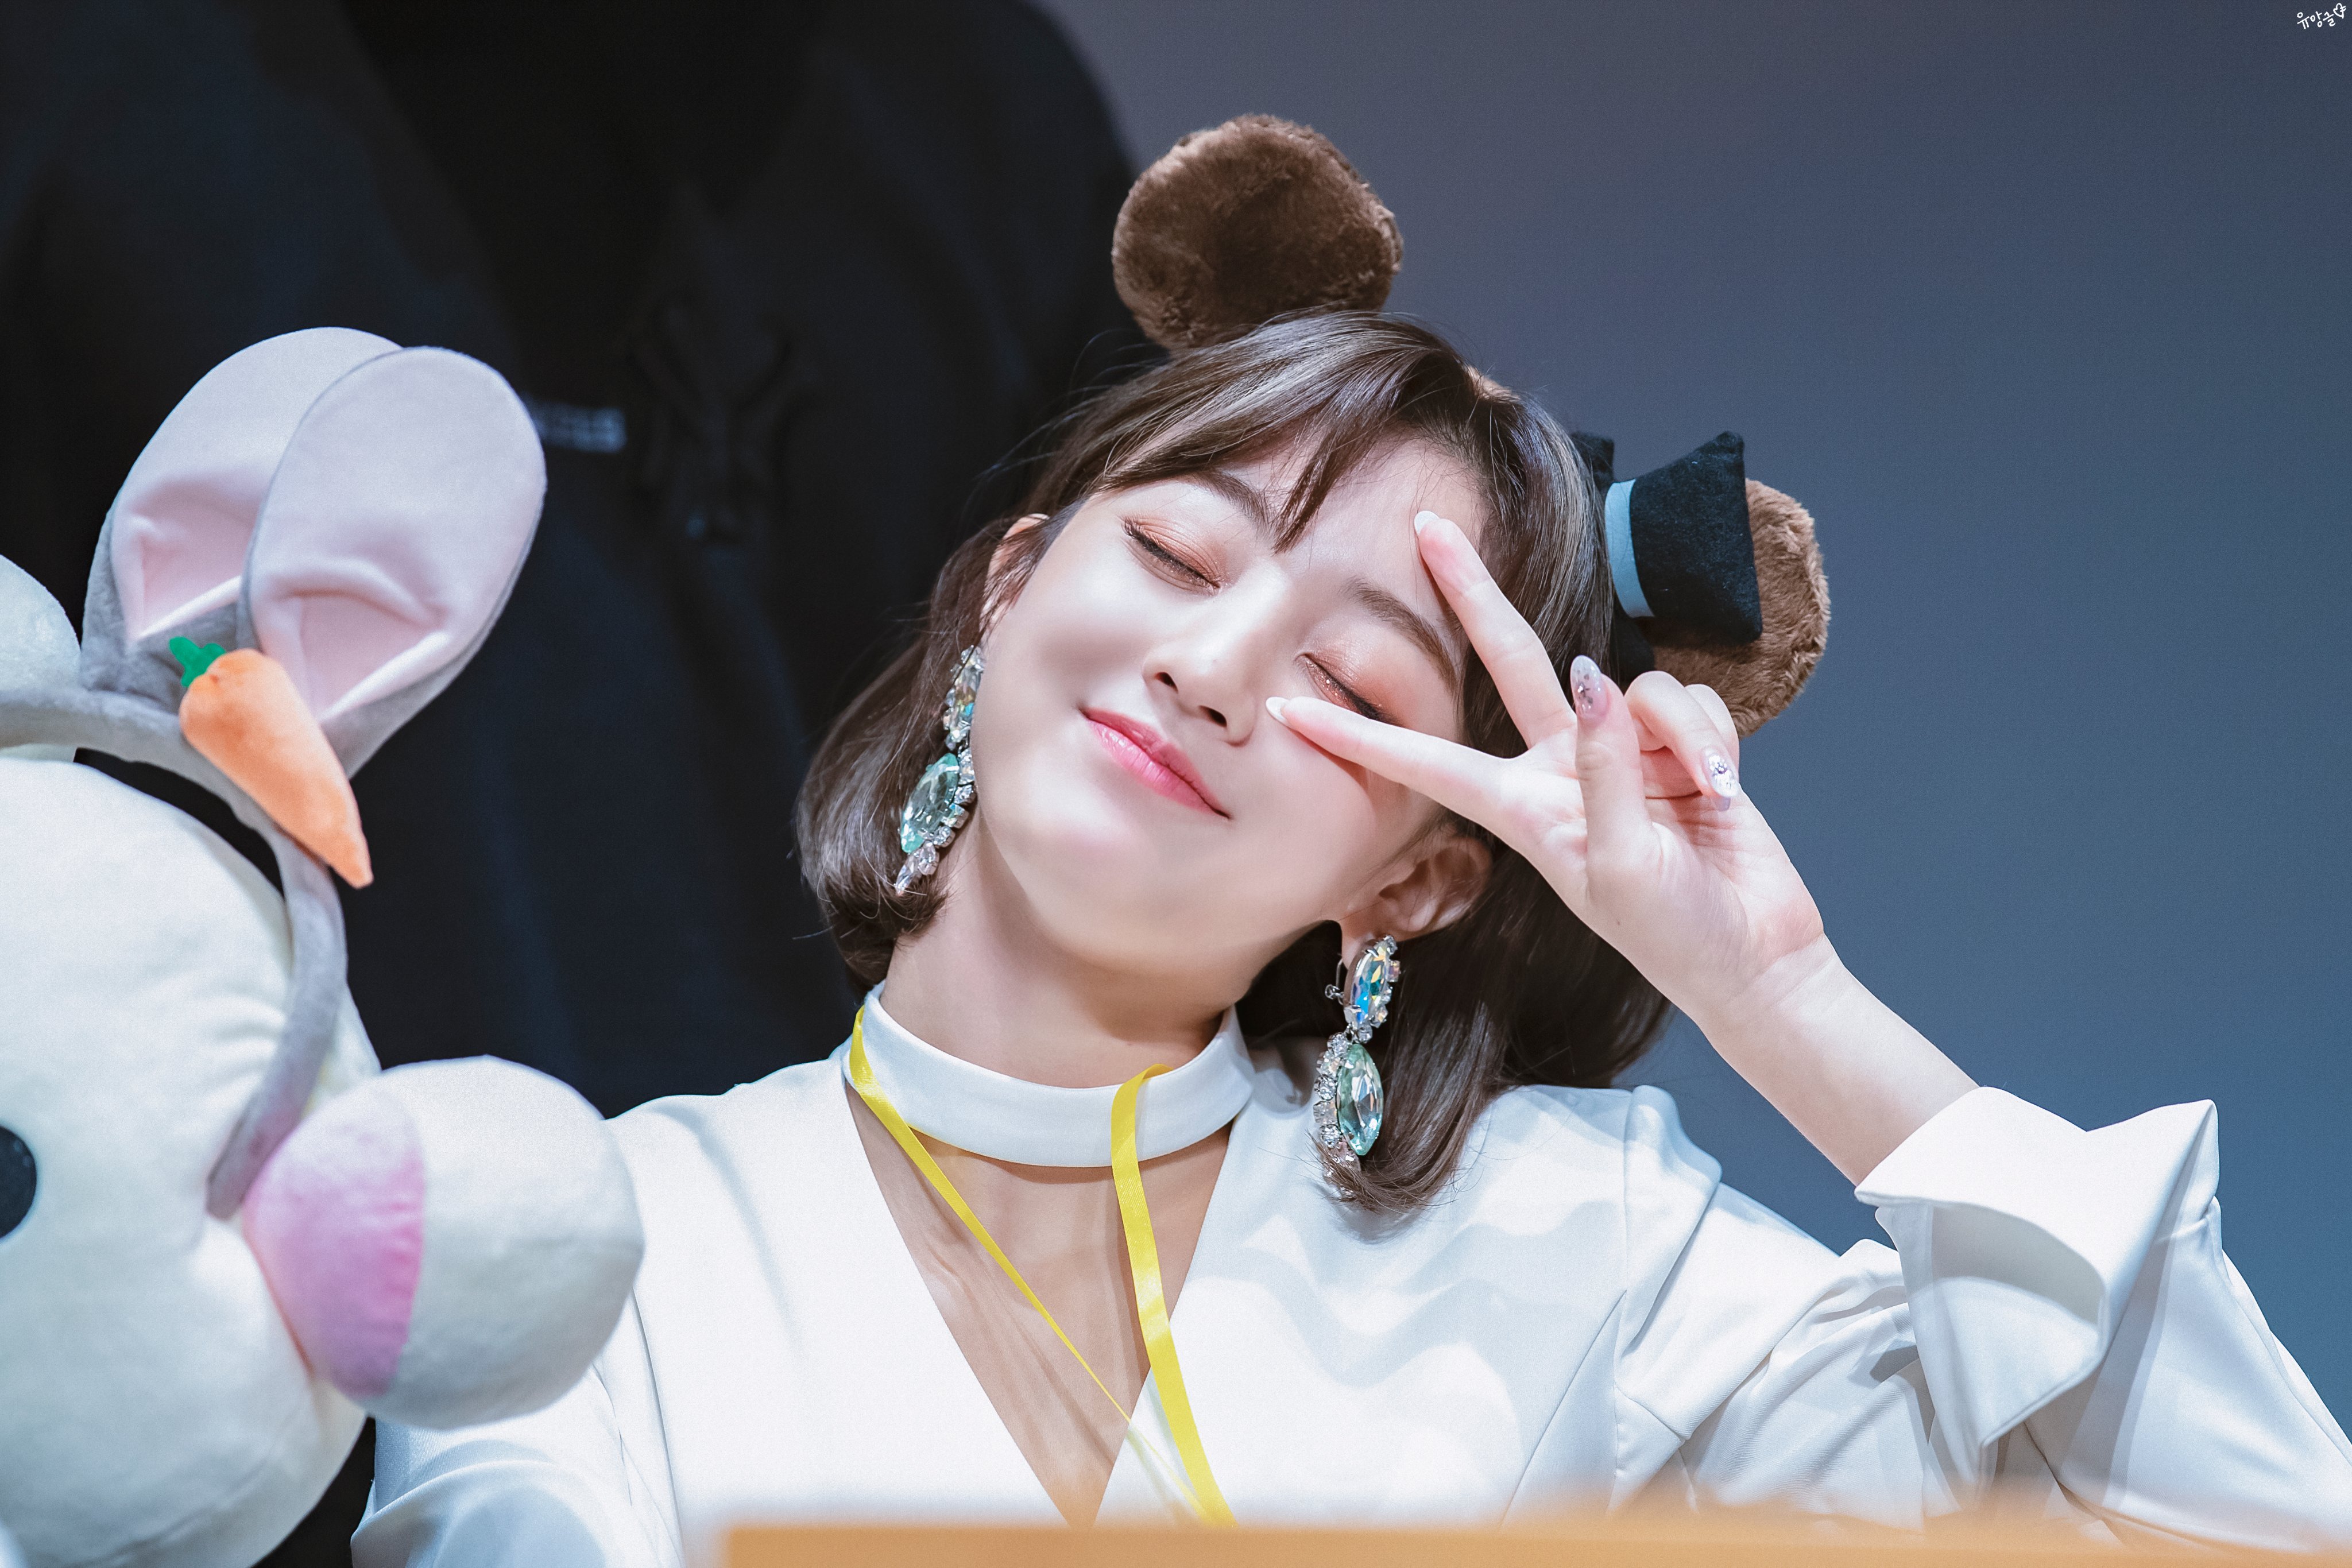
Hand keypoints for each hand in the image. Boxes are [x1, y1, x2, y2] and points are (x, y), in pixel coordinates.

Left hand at [1266, 511, 1827, 1030]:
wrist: (1755, 960)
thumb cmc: (1675, 934)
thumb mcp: (1621, 864)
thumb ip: (1604, 770)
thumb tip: (1593, 682)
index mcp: (1523, 810)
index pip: (1426, 760)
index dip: (1358, 736)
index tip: (1286, 710)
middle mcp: (1560, 769)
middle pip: (1508, 659)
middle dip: (1473, 590)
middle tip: (1427, 525)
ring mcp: (1620, 752)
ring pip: (1632, 686)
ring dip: (1678, 733)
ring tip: (1703, 801)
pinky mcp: (1678, 744)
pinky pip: (1688, 702)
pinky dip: (1712, 740)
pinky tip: (1723, 791)